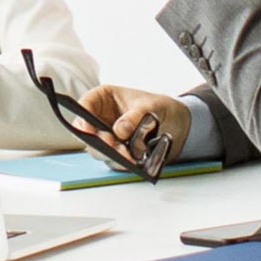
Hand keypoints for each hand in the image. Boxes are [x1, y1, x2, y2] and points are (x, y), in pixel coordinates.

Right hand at [73, 84, 191, 170]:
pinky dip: (122, 162)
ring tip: (129, 156)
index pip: (85, 106)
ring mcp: (107, 136)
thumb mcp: (151, 106)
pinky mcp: (116, 152)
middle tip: (112, 146)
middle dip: (98, 141)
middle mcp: (100, 118)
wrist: (176, 124)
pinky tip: (134, 162)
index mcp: (103, 99)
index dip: (83, 119)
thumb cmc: (160, 107)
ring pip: (98, 149)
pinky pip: (113, 160)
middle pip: (87, 132)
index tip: (89, 131)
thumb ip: (135, 116)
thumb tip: (120, 130)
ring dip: (111, 154)